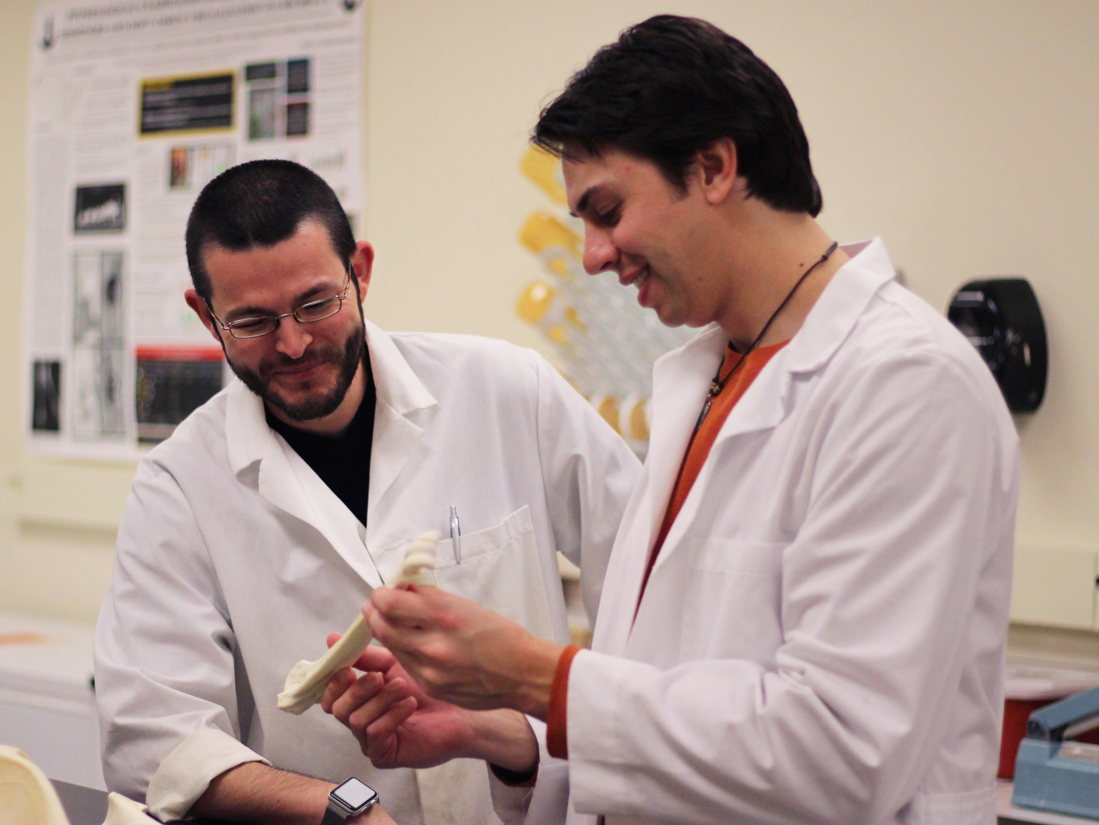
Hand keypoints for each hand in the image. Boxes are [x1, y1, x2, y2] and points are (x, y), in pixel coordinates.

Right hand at [321, 638, 479, 767]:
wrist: (457, 712)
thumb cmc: (425, 688)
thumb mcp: (393, 665)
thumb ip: (365, 656)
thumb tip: (332, 639)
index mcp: (357, 701)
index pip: (329, 696)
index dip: (333, 683)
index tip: (348, 669)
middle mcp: (359, 721)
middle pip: (337, 708)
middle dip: (358, 689)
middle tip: (379, 677)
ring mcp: (369, 741)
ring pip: (356, 720)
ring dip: (380, 700)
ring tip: (401, 687)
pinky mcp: (383, 755)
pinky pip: (374, 734)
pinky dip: (391, 715)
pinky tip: (410, 704)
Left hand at [363, 584, 563, 718]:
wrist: (523, 674)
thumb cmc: (501, 636)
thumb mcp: (467, 607)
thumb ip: (432, 600)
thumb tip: (406, 589)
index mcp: (445, 615)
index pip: (390, 603)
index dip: (380, 596)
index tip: (382, 592)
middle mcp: (433, 643)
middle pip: (383, 626)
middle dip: (374, 612)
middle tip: (374, 605)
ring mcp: (429, 669)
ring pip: (391, 646)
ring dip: (385, 632)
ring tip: (386, 622)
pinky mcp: (430, 686)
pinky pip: (406, 665)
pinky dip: (402, 651)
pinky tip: (409, 644)